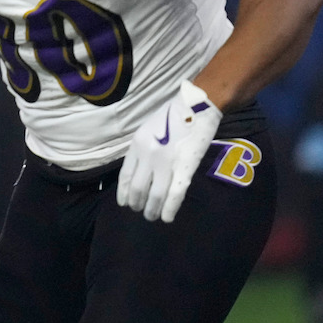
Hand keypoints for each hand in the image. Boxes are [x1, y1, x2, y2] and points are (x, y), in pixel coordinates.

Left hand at [117, 80, 221, 222]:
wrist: (198, 105)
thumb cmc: (174, 115)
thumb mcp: (149, 128)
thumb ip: (143, 149)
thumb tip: (140, 171)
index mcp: (138, 144)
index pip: (125, 176)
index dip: (124, 193)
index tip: (124, 203)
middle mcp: (148, 155)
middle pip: (137, 188)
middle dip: (137, 204)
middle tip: (141, 210)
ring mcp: (166, 162)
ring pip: (154, 195)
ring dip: (151, 210)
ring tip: (152, 216)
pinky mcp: (185, 167)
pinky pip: (175, 193)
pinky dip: (169, 208)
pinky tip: (166, 218)